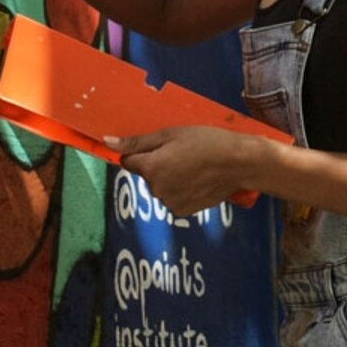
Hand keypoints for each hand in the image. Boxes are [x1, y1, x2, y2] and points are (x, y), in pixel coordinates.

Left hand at [106, 125, 267, 215]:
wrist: (239, 164)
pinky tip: (197, 180)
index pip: (128, 161)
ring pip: (159, 187)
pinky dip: (180, 190)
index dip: (142, 152)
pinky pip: (172, 198)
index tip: (161, 147)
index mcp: (150, 169)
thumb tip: (107, 142)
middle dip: (157, 165)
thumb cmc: (207, 142)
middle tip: (182, 154)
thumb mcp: (170, 134)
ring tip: (193, 167)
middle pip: (145, 175)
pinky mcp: (182, 212)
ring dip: (169, 178)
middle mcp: (155, 190)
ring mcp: (169, 203)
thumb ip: (137, 142)